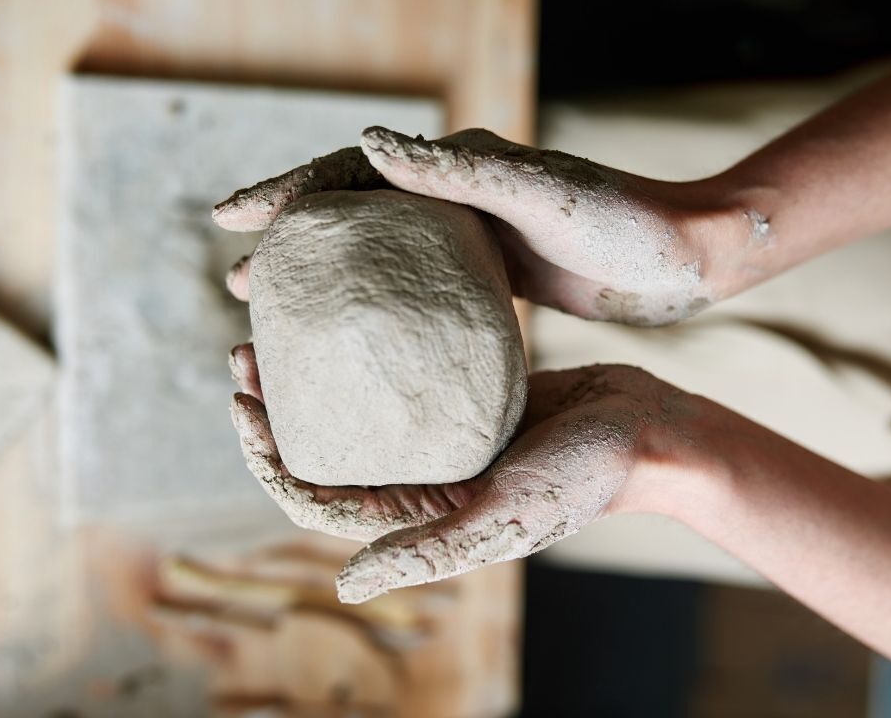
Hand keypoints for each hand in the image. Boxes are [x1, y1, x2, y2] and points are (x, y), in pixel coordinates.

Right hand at [213, 128, 757, 325]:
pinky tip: (358, 343)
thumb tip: (367, 141)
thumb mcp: (540, 193)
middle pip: (352, 219)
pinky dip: (377, 312)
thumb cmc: (623, 222)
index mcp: (457, 167)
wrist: (685, 257)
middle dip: (293, 246)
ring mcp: (471, 238)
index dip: (286, 192)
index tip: (229, 218)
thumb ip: (458, 170)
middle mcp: (456, 197)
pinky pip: (416, 293)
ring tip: (278, 317)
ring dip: (327, 284)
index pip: (351, 173)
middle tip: (241, 285)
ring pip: (377, 260)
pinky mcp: (492, 278)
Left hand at [227, 346, 691, 601]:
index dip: (268, 458)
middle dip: (276, 408)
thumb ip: (429, 549)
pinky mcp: (465, 395)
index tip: (242, 403)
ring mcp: (442, 434)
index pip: (317, 495)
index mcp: (419, 513)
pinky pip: (401, 373)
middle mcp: (420, 477)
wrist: (648, 430)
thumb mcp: (505, 517)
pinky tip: (356, 307)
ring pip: (356, 405)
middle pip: (324, 445)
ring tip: (282, 324)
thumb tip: (345, 584)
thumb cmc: (586, 479)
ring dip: (314, 374)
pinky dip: (370, 347)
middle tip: (246, 350)